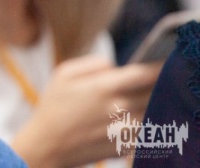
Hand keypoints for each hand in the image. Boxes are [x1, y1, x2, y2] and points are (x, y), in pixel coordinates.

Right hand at [11, 55, 160, 166]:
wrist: (49, 144)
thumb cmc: (54, 107)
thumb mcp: (63, 73)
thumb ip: (92, 63)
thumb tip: (114, 65)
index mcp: (103, 87)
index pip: (144, 74)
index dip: (156, 68)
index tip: (159, 65)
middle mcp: (118, 108)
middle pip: (152, 93)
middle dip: (155, 85)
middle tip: (150, 82)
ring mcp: (124, 129)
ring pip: (152, 112)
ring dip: (150, 104)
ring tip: (139, 100)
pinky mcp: (126, 145)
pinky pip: (145, 130)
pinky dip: (144, 122)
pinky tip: (130, 118)